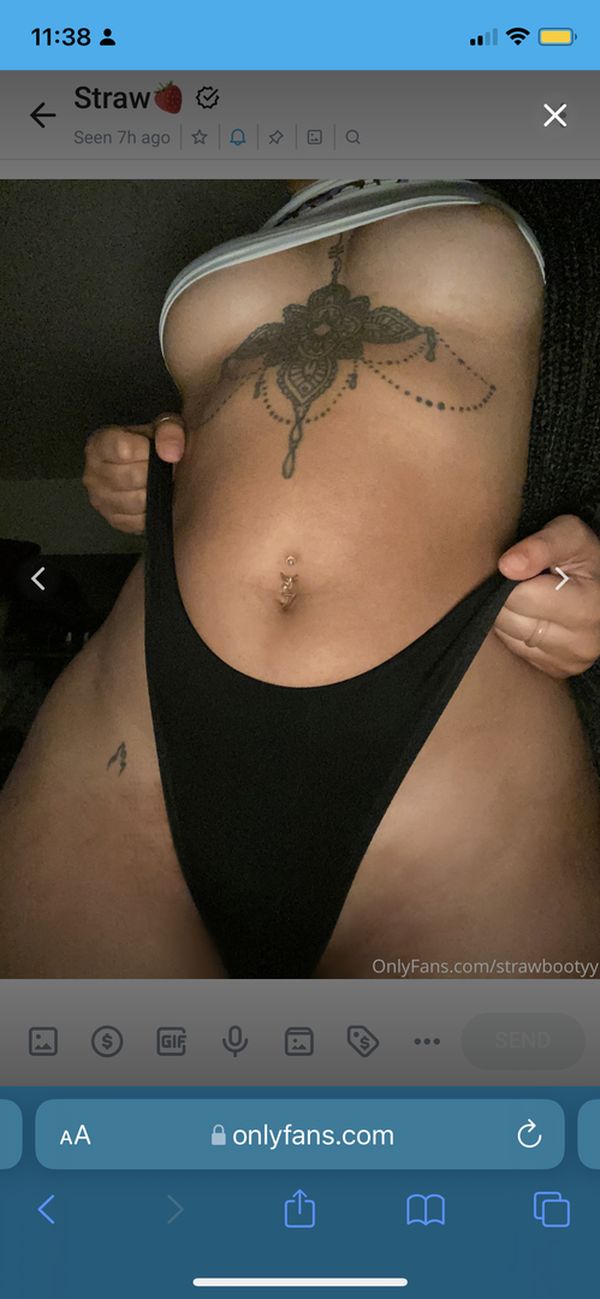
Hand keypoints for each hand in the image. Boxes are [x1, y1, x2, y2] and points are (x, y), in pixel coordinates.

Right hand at [83, 414, 184, 532]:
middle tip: (161, 469)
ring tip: (159, 482)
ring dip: (155, 493)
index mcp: (99, 444)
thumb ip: (169, 431)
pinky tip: (154, 498)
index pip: (122, 450)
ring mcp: (100, 499)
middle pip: (131, 477)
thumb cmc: (153, 444)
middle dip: (154, 473)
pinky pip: (139, 521)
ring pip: (136, 501)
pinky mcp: (113, 520)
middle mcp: (92, 473)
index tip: (153, 450)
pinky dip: (152, 511)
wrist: (149, 466)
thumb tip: (171, 453)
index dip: (146, 451)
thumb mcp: (164, 426)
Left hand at [495, 514, 599, 676]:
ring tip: (530, 596)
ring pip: (507, 637)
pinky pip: (515, 651)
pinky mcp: (558, 670)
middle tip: (525, 581)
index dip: (511, 577)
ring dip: (508, 614)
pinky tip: (533, 615)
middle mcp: (583, 643)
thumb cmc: (584, 557)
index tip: (522, 566)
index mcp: (589, 607)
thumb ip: (540, 545)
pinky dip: (515, 632)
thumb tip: (506, 566)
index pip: (521, 597)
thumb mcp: (570, 535)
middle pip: (510, 620)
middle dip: (506, 596)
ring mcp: (571, 661)